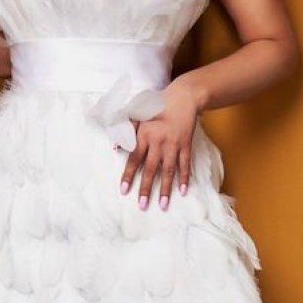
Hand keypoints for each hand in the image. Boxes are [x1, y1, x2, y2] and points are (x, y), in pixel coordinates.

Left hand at [118, 82, 199, 210]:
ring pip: (168, 171)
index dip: (128, 175)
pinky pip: (185, 164)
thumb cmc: (157, 104)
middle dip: (145, 188)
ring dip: (165, 189)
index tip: (124, 190)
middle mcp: (158, 141)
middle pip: (150, 169)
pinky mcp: (186, 145)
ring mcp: (174, 144)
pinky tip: (182, 191)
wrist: (183, 97)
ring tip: (162, 205)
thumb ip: (126, 129)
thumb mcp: (138, 113)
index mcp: (144, 134)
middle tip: (141, 206)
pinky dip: (184, 178)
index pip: (134, 159)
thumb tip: (115, 147)